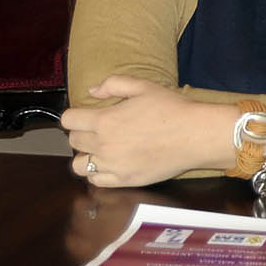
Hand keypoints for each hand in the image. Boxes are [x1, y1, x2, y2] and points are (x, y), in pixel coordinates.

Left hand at [62, 75, 231, 187]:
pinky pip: (96, 181)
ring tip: (102, 150)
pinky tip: (111, 164)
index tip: (86, 115)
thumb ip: (114, 84)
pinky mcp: (124, 180)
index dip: (76, 115)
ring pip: (79, 164)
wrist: (196, 136)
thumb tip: (92, 90)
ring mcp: (112, 165)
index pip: (68, 120)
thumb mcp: (144, 87)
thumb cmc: (173, 109)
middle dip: (83, 133)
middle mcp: (103, 144)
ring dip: (87, 155)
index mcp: (104, 120)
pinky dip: (98, 173)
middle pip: (74, 141)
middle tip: (101, 130)